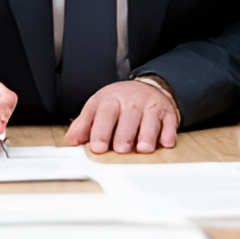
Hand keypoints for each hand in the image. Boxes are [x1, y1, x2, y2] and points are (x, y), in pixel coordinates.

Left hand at [63, 80, 178, 153]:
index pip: (102, 111)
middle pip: (126, 113)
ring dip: (146, 134)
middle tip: (120, 149)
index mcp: (109, 99)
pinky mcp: (166, 111)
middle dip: (123, 132)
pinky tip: (165, 143)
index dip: (98, 129)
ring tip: (142, 149)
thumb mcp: (98, 108)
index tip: (96, 147)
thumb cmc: (119, 104)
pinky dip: (168, 132)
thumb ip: (84, 125)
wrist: (146, 88)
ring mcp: (149, 104)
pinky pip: (169, 121)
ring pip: (148, 117)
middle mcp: (130, 100)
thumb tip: (70, 142)